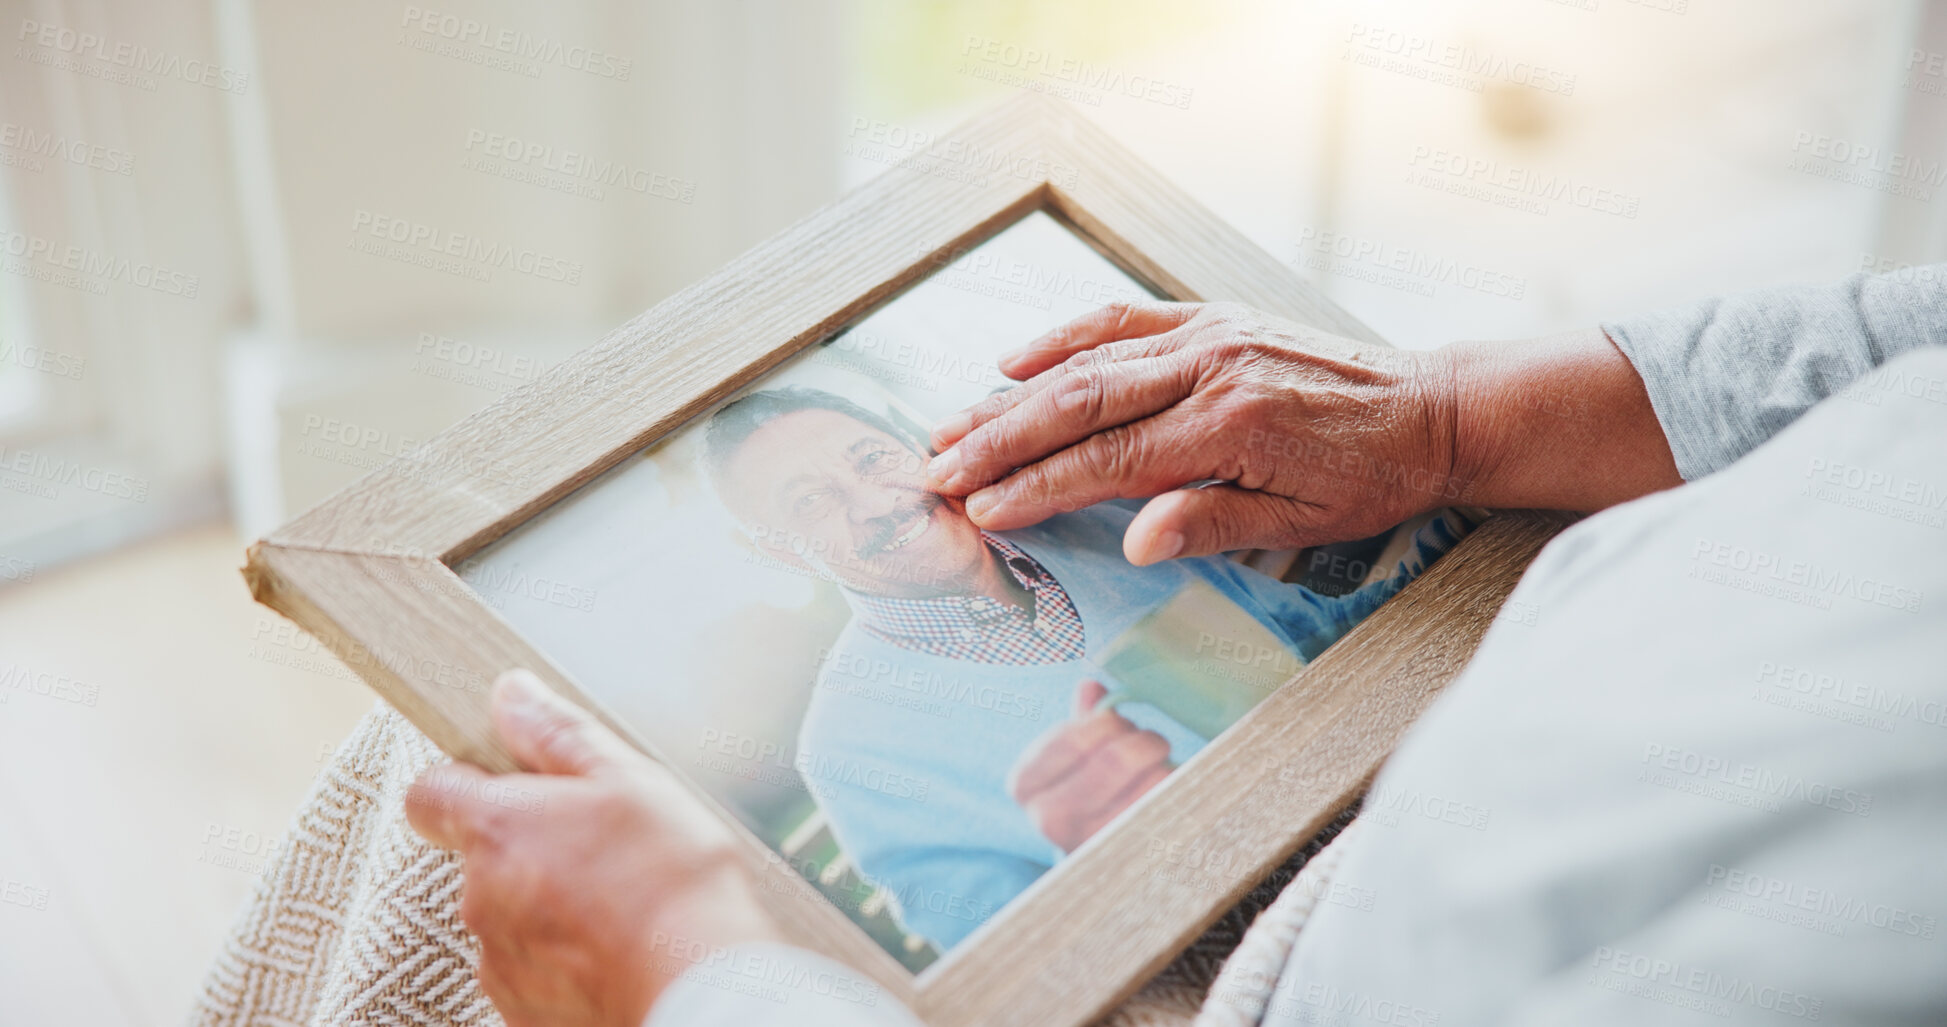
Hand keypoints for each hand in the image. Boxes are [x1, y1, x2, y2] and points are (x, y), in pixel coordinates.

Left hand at [406, 670, 780, 1026]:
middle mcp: (479, 896)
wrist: (695, 981)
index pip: (430, 793)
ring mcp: (499, 959)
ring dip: (548, 902)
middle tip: (598, 843)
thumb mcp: (625, 778)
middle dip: (529, 845)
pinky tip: (615, 944)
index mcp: (496, 828)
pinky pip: (532, 967)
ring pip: (509, 913)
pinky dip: (564, 955)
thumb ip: (556, 733)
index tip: (511, 784)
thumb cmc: (668, 877)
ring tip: (617, 899)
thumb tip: (510, 694)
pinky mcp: (522, 1009)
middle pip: (481, 856)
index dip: (464, 783)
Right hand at [924, 302, 1461, 564]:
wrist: (1430, 409)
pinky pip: (1121, 321)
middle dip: (997, 441)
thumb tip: (1136, 543)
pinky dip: (1063, 338)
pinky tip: (1016, 362)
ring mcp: (1207, 335)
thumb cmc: (1369, 478)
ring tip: (951, 427)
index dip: (1034, 488)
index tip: (978, 511)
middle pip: (1077, 405)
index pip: (1105, 463)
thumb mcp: (1301, 523)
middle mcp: (1208, 368)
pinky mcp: (1212, 318)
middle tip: (936, 471)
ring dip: (1011, 397)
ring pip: (1086, 363)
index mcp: (1228, 426)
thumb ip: (1212, 523)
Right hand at [1006, 680, 1173, 851]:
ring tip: (1155, 764)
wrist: (1091, 853)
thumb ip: (1081, 719)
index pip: (1074, 739)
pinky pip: (1170, 804)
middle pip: (1115, 759)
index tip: (1117, 724)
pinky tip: (1166, 786)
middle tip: (1149, 739)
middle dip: (1139, 738)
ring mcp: (1090, 840)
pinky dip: (1176, 785)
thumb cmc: (1080, 790)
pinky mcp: (1130, 850)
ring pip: (1150, 779)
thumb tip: (1091, 687)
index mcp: (1025, 784)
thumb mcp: (1070, 755)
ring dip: (1161, 763)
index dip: (1106, 722)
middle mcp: (1049, 818)